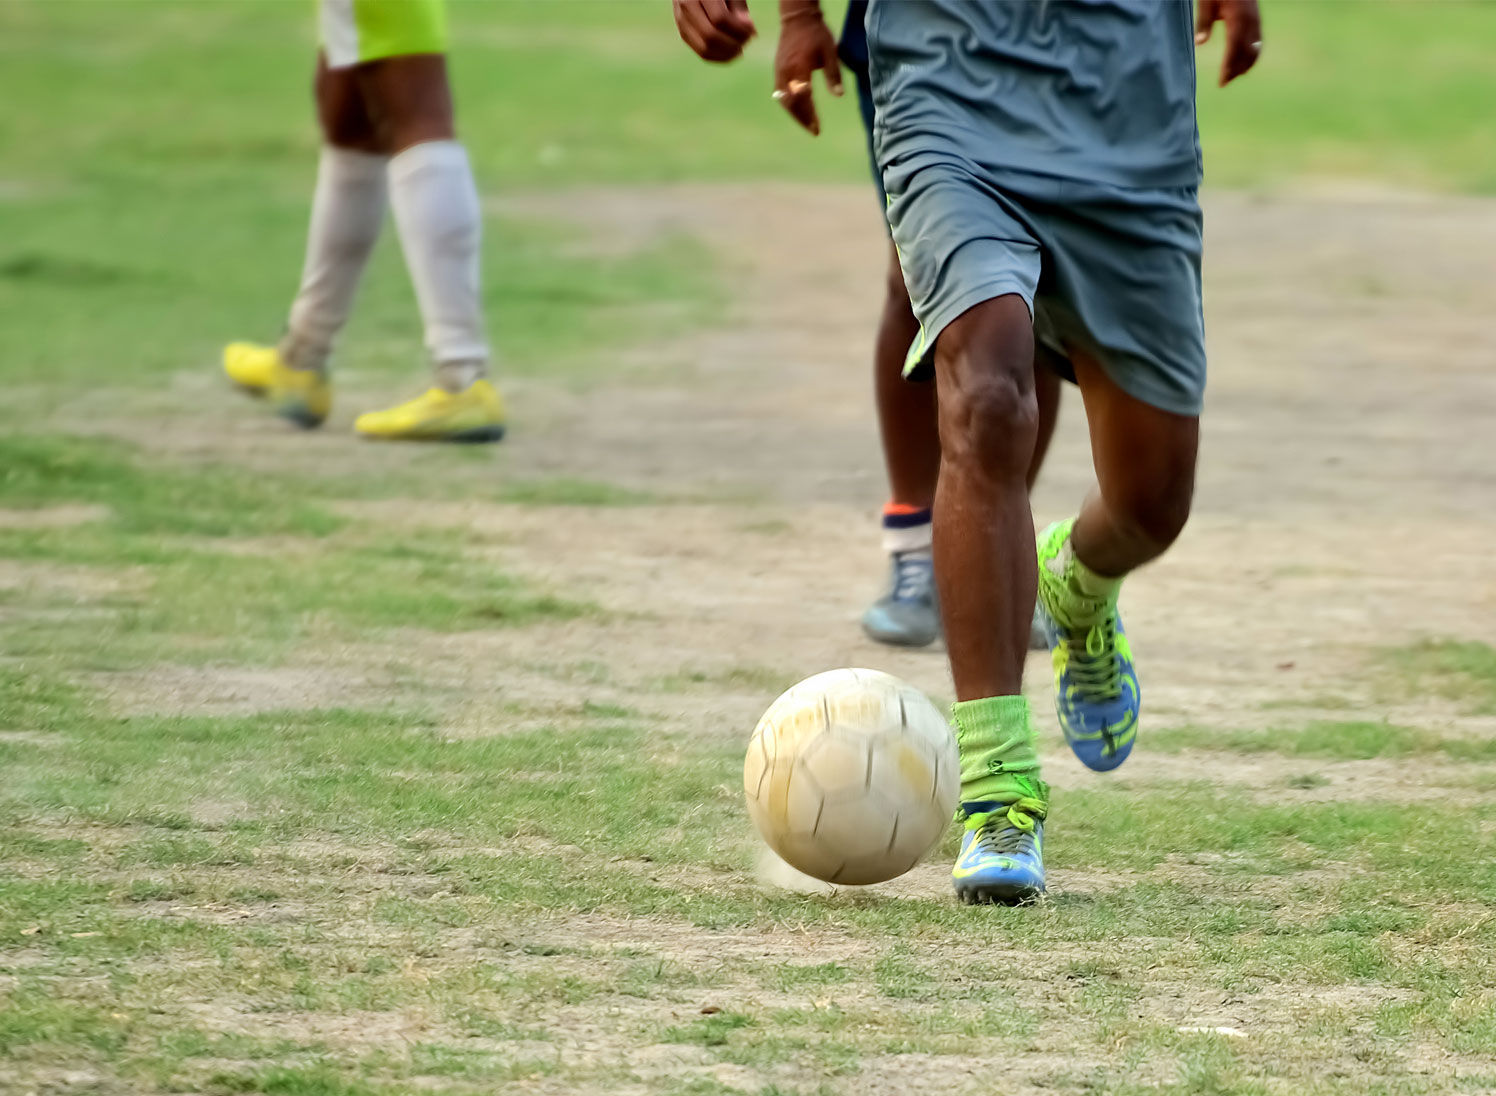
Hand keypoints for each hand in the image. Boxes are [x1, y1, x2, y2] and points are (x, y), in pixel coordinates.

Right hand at [673, 0, 755, 62]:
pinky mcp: (683, 32)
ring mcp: (681, 21)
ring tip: (740, 49)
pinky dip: (719, 56)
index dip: (738, 30)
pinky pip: (701, 52)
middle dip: (732, 44)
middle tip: (747, 41)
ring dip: (726, 54)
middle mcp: (685, 6)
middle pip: (710, 36)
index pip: (719, 19)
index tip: (752, 31)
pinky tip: (732, 53)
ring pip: (704, 48)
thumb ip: (739, 8)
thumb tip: (750, 32)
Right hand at [773, 6, 842, 135]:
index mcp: (800, 68)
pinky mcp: (777, 71)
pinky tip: (797, 110)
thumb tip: (839, 95)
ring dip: (795, 114)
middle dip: (802, 119)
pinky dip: (789, 105)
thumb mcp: (830, 52)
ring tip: (806, 123)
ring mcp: (779, 73)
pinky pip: (780, 94)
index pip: (803, 98)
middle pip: (790, 104)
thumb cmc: (816, 34)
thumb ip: (833, 74)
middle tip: (813, 130)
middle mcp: (786, 73)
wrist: (797, 19)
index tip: (817, 127)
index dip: (810, 115)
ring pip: (783, 100)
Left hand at [1195, 0, 1261, 86]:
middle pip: (1247, 51)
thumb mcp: (1206, 2)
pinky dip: (1253, 55)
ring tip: (1233, 76)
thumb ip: (1204, 22)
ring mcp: (1256, 20)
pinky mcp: (1257, 19)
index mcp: (1238, 18)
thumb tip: (1200, 42)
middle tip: (1224, 83)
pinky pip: (1258, 41)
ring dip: (1246, 64)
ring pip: (1256, 48)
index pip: (1235, 48)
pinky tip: (1244, 64)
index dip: (1229, 66)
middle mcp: (1250, 21)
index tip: (1222, 81)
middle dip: (1237, 69)